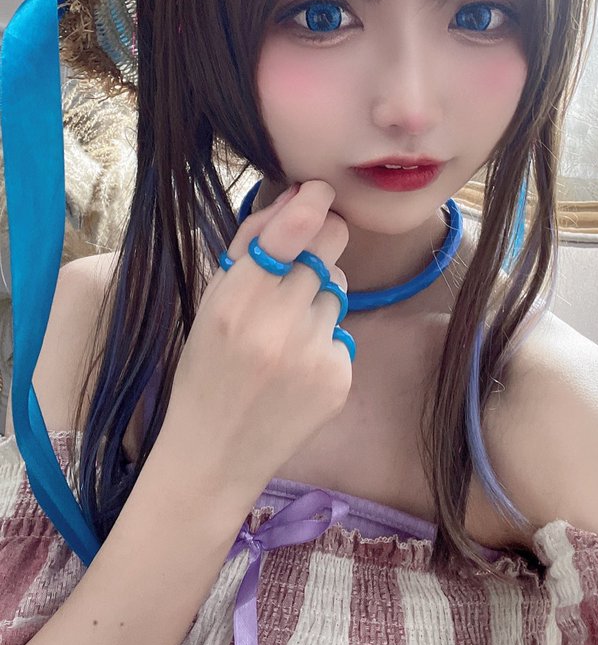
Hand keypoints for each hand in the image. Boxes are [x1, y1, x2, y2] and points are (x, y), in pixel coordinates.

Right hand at [151, 180, 350, 516]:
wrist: (214, 453)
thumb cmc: (207, 367)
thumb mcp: (212, 300)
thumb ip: (251, 244)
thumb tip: (297, 195)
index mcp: (236, 300)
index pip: (293, 229)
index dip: (313, 200)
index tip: (319, 191)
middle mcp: (277, 325)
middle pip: (331, 245)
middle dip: (323, 239)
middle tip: (307, 254)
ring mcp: (312, 354)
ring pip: (338, 287)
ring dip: (318, 296)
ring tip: (285, 329)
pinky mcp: (338, 379)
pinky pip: (343, 332)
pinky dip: (324, 339)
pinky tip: (297, 366)